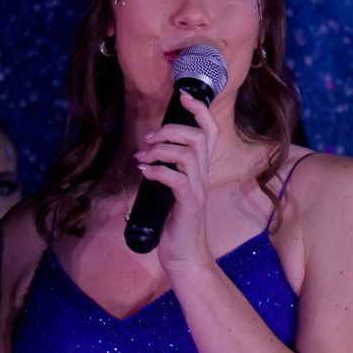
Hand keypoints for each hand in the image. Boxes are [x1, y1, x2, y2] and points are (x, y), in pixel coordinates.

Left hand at [134, 92, 219, 270]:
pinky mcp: (188, 205)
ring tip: (142, 157)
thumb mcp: (172, 191)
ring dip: (160, 149)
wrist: (185, 257)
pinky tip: (144, 172)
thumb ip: (167, 172)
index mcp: (200, 170)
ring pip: (187, 154)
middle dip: (170, 129)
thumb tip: (147, 154)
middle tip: (148, 139)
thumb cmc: (176, 225)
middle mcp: (202, 176)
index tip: (184, 95)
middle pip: (198, 137)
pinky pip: (176, 179)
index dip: (200, 110)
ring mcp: (197, 190)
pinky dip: (157, 170)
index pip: (209, 132)